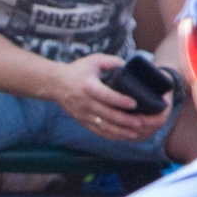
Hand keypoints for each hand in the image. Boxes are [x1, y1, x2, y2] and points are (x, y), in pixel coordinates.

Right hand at [51, 55, 169, 144]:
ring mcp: (83, 114)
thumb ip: (112, 62)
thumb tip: (129, 66)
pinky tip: (123, 136)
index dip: (120, 100)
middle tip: (140, 123)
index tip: (134, 104)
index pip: (105, 95)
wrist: (55, 84)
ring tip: (135, 133)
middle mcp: (84, 102)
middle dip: (124, 120)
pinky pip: (97, 131)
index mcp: (88, 86)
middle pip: (106, 114)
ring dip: (120, 131)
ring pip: (103, 126)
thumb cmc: (77, 71)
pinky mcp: (82, 121)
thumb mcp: (94, 60)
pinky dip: (111, 135)